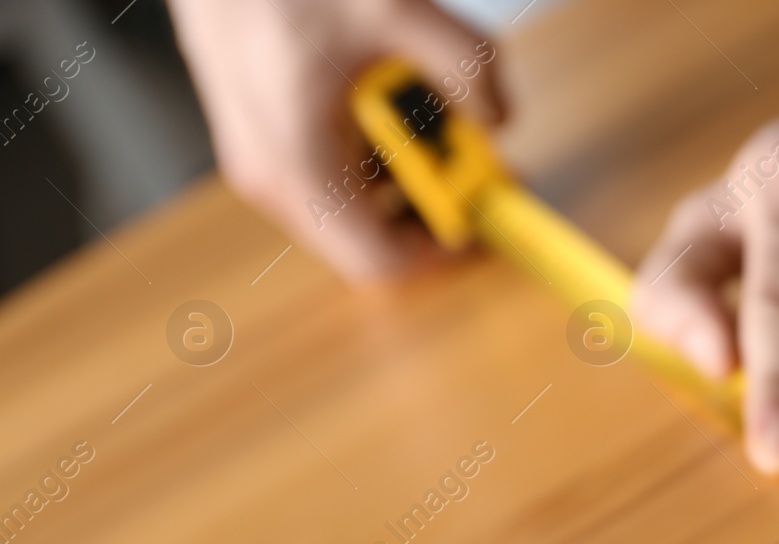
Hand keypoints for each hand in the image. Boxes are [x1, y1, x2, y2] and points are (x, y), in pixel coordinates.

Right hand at [168, 0, 503, 278]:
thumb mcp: (396, 9)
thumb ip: (466, 66)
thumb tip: (498, 117)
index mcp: (300, 164)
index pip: (378, 259)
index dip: (440, 252)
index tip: (477, 220)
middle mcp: (270, 176)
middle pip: (367, 236)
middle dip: (425, 201)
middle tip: (463, 152)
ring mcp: (256, 158)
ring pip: (347, 204)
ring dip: (398, 171)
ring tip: (424, 108)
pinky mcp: (255, 133)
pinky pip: (324, 170)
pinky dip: (366, 148)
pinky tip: (381, 89)